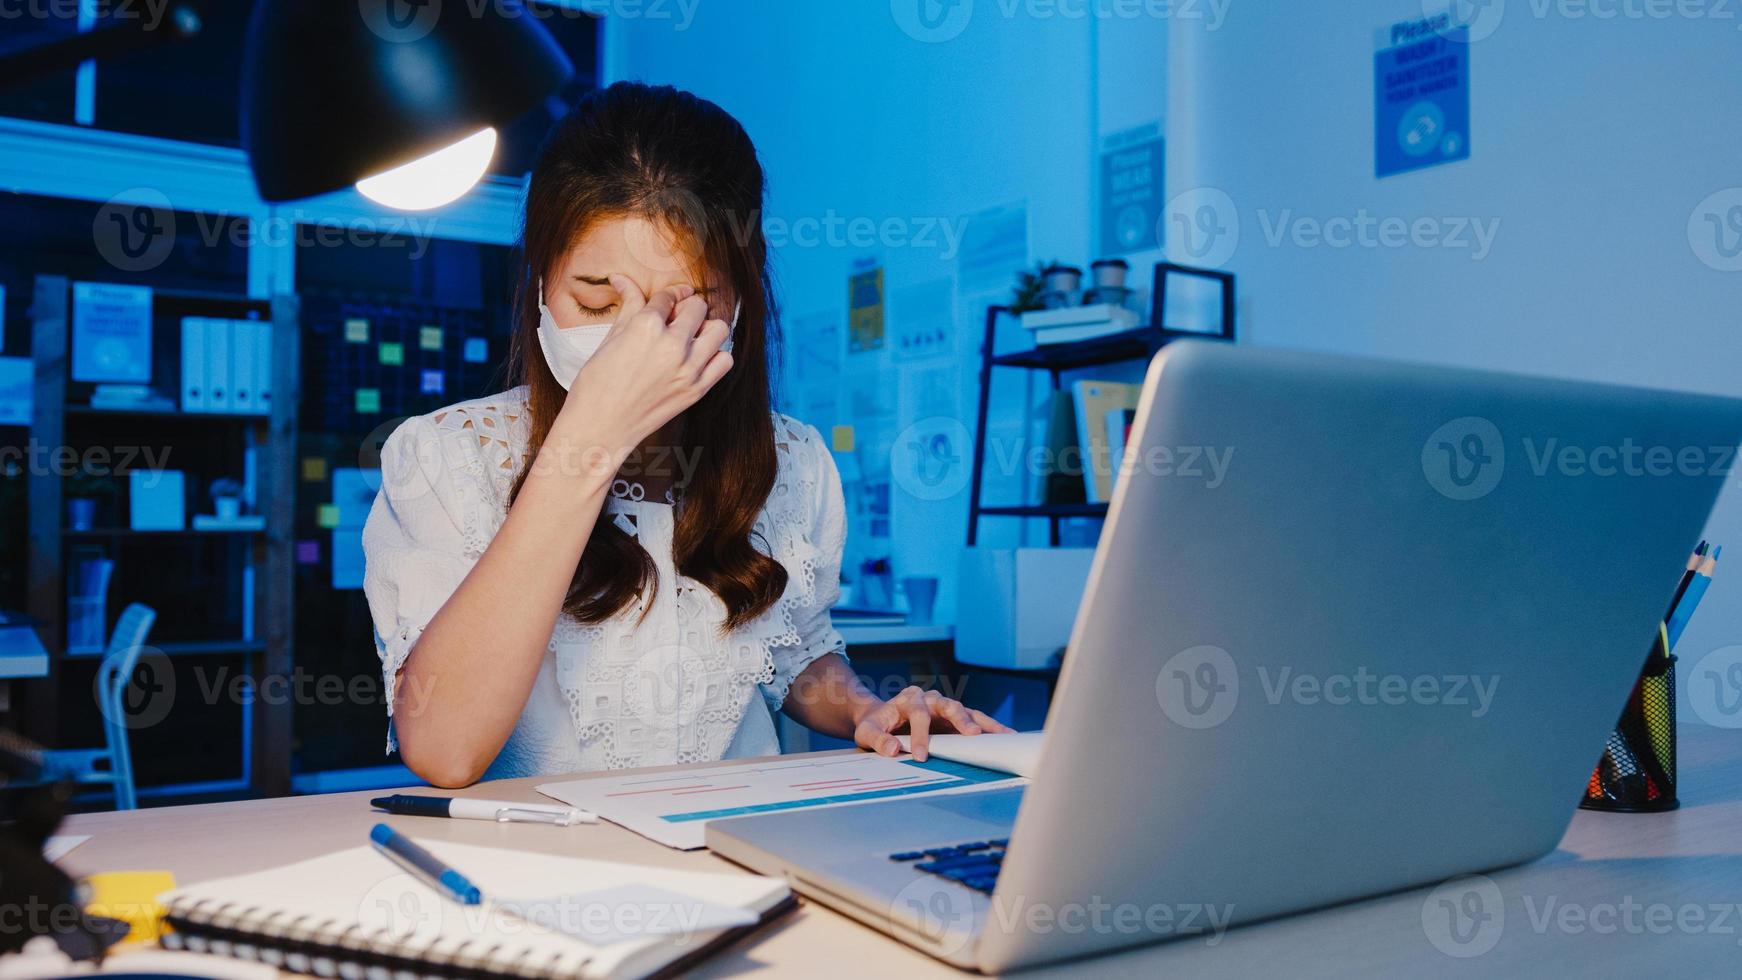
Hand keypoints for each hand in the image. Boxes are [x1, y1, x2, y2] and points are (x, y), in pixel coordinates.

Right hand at [554, 276, 733, 453]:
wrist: (600, 428)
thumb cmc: (596, 385)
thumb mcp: (609, 339)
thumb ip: (628, 307)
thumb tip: (622, 279)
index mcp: (646, 326)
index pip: (668, 296)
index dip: (667, 296)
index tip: (668, 300)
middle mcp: (672, 345)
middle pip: (698, 307)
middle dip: (687, 308)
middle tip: (676, 319)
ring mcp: (688, 369)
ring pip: (719, 329)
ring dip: (706, 328)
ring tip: (691, 337)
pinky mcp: (697, 390)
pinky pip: (725, 360)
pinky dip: (716, 355)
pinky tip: (699, 358)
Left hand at [854, 686, 1014, 761]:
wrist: (882, 719)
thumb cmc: (875, 726)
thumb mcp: (867, 732)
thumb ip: (877, 740)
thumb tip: (894, 749)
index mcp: (908, 699)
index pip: (918, 714)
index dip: (921, 735)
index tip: (922, 756)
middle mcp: (930, 699)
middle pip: (948, 705)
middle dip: (961, 719)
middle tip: (972, 735)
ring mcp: (944, 707)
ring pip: (966, 711)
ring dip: (983, 723)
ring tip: (1002, 735)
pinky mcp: (955, 718)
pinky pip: (974, 721)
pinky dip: (989, 728)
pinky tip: (1005, 736)